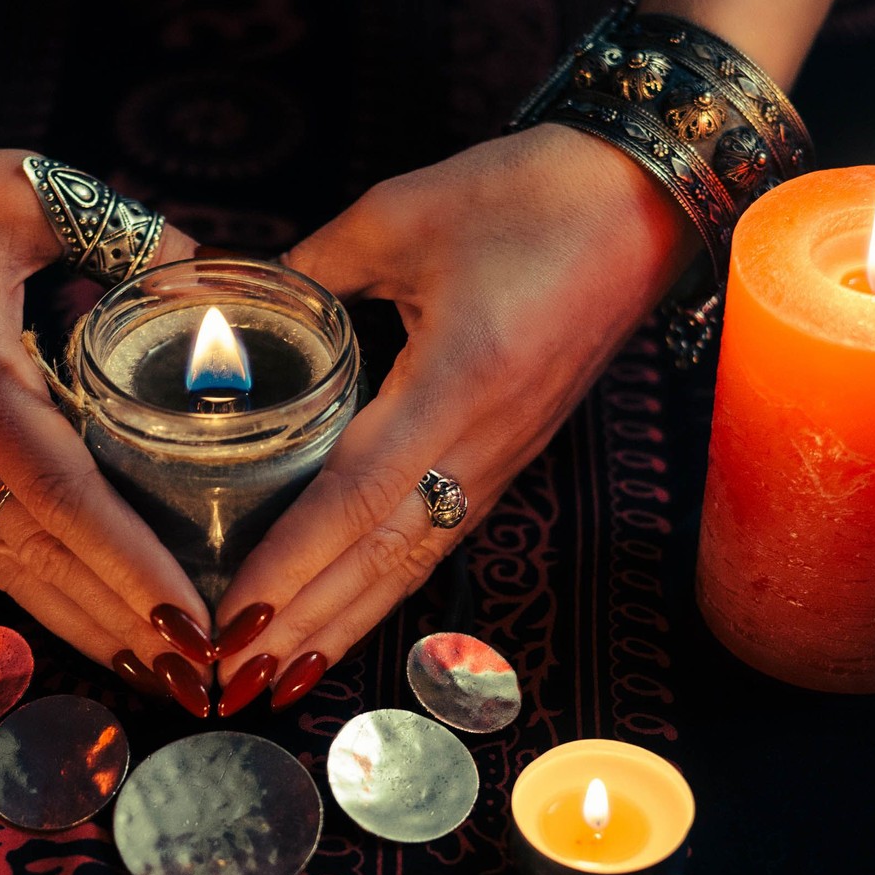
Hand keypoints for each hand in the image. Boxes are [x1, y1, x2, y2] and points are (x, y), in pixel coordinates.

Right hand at [0, 144, 204, 673]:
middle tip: (202, 674)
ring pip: (11, 572)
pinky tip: (94, 630)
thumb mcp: (26, 193)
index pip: (66, 494)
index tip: (191, 619)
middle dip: (125, 623)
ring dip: (86, 629)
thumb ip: (131, 236)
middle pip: (44, 558)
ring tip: (160, 676)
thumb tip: (216, 278)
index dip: (132, 565)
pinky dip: (43, 602)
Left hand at [211, 127, 696, 709]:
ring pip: (410, 564)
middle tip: (229, 679)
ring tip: (273, 676)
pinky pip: (436, 540)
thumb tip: (230, 305)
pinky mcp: (508, 458)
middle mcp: (484, 443)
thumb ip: (309, 269)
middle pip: (381, 559)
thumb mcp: (400, 214)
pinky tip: (339, 618)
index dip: (291, 561)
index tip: (231, 613)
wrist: (645, 200)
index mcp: (458, 383)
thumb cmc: (534, 195)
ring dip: (339, 625)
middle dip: (302, 625)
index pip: (356, 496)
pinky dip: (380, 590)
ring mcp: (502, 459)